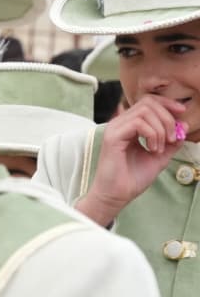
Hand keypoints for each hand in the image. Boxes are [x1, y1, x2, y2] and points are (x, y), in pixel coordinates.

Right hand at [78, 94, 187, 224]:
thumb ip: (171, 142)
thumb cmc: (133, 178)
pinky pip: (139, 124)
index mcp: (129, 125)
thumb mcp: (160, 157)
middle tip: (172, 139)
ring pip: (145, 112)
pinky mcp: (113, 137)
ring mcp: (115, 129)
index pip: (148, 102)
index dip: (167, 103)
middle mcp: (120, 124)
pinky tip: (152, 149)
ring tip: (160, 148)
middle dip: (167, 118)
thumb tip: (183, 125)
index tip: (182, 112)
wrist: (118, 195)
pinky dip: (152, 134)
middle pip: (148, 103)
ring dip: (160, 129)